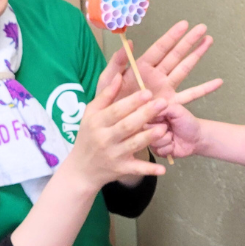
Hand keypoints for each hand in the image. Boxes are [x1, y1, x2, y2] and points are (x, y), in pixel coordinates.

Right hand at [66, 74, 167, 191]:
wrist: (80, 170)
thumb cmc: (88, 136)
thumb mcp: (90, 114)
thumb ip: (105, 95)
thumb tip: (118, 75)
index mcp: (97, 122)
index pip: (116, 110)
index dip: (132, 102)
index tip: (148, 92)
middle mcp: (104, 139)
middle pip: (127, 126)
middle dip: (145, 114)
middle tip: (163, 103)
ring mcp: (113, 155)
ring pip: (133, 145)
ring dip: (149, 138)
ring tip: (164, 128)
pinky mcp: (121, 170)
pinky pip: (136, 169)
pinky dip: (149, 170)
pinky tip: (163, 169)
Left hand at [96, 21, 222, 105]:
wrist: (114, 129)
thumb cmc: (108, 104)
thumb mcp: (107, 82)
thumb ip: (117, 63)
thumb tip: (130, 44)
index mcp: (141, 68)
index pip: (160, 48)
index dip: (172, 36)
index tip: (184, 24)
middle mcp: (156, 76)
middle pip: (176, 54)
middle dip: (189, 41)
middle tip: (202, 27)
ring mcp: (166, 89)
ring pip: (185, 68)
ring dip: (197, 55)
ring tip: (209, 41)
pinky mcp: (171, 104)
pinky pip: (191, 95)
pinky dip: (205, 89)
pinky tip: (218, 82)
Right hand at [149, 103, 203, 158]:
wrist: (197, 138)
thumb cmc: (187, 121)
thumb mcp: (177, 110)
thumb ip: (164, 107)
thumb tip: (150, 107)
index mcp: (153, 116)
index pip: (143, 117)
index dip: (153, 120)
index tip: (163, 119)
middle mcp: (151, 128)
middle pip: (145, 131)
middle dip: (161, 130)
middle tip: (169, 128)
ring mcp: (153, 140)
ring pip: (152, 142)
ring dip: (166, 140)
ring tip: (173, 136)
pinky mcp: (158, 151)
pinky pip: (158, 151)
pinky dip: (169, 148)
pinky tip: (174, 145)